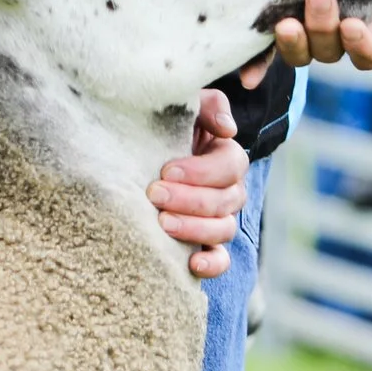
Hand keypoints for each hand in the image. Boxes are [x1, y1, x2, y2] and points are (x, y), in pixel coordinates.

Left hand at [149, 89, 249, 279]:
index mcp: (226, 156)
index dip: (201, 171)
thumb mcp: (185, 108)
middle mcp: (229, 190)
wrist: (140, 153)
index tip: (166, 171)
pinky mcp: (208, 245)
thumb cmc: (163, 128)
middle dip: (189, 199)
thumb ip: (209, 106)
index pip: (230, 166)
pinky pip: (221, 260)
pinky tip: (191, 263)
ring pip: (223, 229)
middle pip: (225, 200)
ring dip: (194, 228)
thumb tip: (227, 129)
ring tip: (162, 222)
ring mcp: (220, 219)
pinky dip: (211, 264)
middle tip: (154, 194)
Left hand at [248, 0, 371, 78]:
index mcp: (367, 18)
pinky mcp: (268, 19)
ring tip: (284, 22)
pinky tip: (248, 74)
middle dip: (324, 28)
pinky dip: (256, 65)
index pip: (369, 52)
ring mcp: (301, 28)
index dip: (362, 46)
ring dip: (293, 45)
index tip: (352, 23)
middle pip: (330, 50)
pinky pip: (262, 51)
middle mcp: (332, 30)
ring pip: (299, 53)